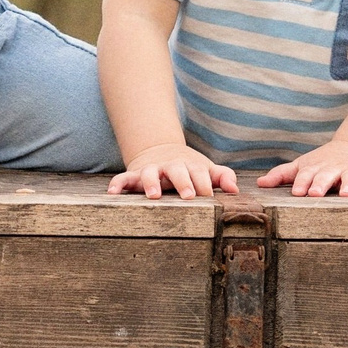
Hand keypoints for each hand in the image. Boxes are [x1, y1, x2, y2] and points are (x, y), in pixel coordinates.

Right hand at [109, 143, 238, 198]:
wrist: (161, 151)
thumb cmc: (189, 169)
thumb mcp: (206, 170)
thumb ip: (222, 176)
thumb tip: (235, 189)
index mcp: (190, 167)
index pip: (200, 173)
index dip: (205, 184)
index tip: (209, 197)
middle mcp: (170, 167)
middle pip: (177, 171)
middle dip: (183, 182)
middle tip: (189, 196)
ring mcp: (152, 170)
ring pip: (150, 173)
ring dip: (151, 182)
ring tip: (154, 195)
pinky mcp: (134, 175)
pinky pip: (123, 179)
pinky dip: (117, 184)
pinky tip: (112, 194)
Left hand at [259, 140, 347, 197]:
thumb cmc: (323, 163)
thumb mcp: (303, 165)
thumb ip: (282, 175)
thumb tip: (259, 183)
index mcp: (316, 168)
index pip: (306, 175)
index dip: (301, 182)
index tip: (297, 191)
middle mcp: (333, 169)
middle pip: (326, 176)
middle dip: (320, 184)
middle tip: (315, 193)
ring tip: (346, 194)